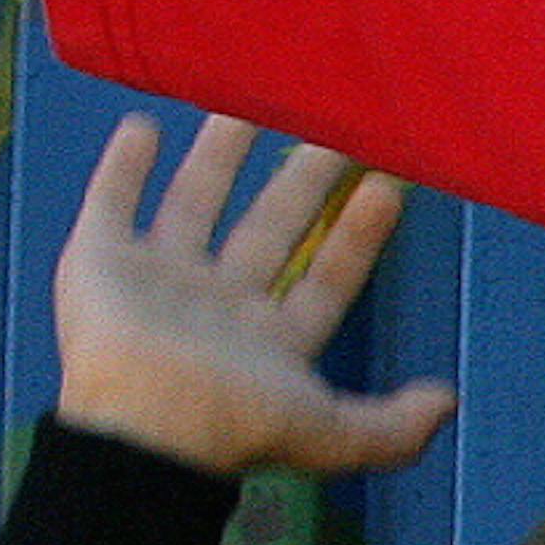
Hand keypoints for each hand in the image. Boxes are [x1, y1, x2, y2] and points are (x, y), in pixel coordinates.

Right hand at [54, 118, 457, 479]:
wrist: (141, 431)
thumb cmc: (232, 431)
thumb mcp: (332, 436)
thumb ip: (393, 427)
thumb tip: (447, 402)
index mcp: (267, 342)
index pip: (325, 278)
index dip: (357, 238)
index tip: (387, 188)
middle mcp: (215, 307)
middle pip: (267, 230)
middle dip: (299, 184)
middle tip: (332, 130)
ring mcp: (156, 282)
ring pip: (195, 204)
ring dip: (220, 158)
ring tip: (244, 108)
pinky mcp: (96, 263)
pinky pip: (112, 202)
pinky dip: (124, 167)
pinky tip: (142, 126)